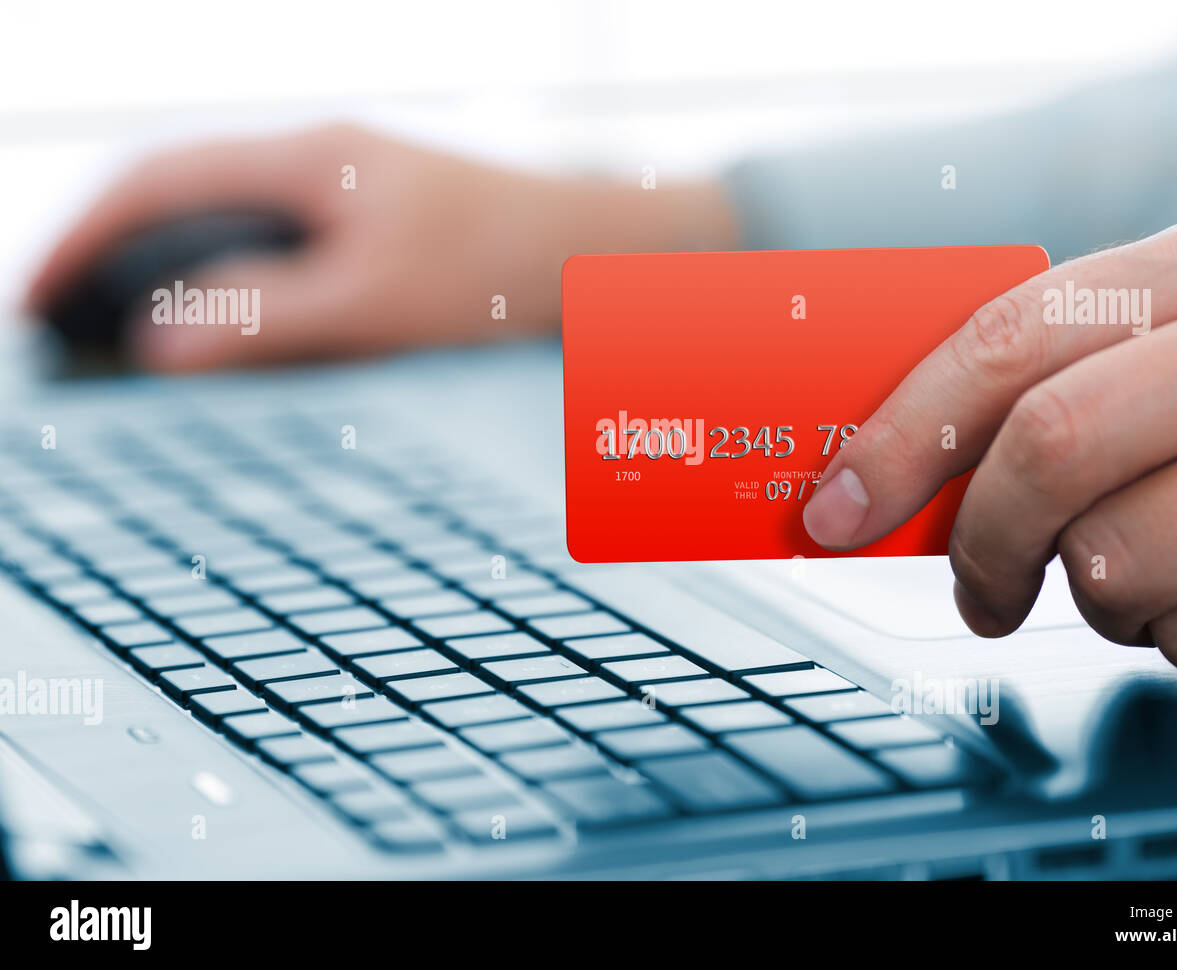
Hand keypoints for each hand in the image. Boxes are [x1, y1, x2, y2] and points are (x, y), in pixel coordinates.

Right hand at [25, 123, 736, 370]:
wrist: (603, 256)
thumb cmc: (504, 268)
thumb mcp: (375, 302)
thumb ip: (267, 320)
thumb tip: (161, 343)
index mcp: (307, 159)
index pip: (155, 179)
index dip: (81, 239)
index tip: (33, 302)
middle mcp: (322, 162)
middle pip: (186, 199)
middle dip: (119, 261)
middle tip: (73, 332)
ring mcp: (352, 191)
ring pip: (237, 230)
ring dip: (184, 283)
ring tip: (143, 349)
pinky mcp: (382, 225)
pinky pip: (286, 252)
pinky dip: (244, 293)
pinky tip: (242, 339)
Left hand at [803, 200, 1176, 686]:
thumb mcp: (1172, 341)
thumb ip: (1052, 384)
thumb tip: (881, 479)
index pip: (1007, 343)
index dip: (897, 437)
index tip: (836, 511)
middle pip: (1053, 451)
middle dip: (985, 541)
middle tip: (982, 585)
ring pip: (1123, 564)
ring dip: (1099, 599)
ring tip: (1140, 570)